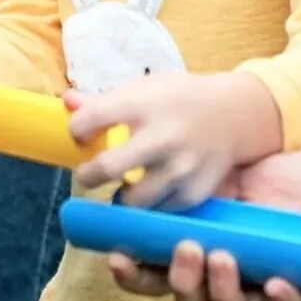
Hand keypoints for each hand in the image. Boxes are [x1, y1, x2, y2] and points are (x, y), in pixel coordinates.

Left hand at [66, 71, 281, 208]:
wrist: (235, 114)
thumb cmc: (180, 98)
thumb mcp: (145, 88)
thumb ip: (103, 100)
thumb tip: (65, 102)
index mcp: (144, 104)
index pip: (90, 119)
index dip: (77, 130)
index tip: (82, 135)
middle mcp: (163, 136)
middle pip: (107, 168)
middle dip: (87, 175)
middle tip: (88, 174)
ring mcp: (180, 168)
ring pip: (132, 200)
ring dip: (120, 197)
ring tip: (122, 186)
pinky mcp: (194, 193)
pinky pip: (158, 212)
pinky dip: (149, 206)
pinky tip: (150, 192)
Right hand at [110, 152, 300, 300]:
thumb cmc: (260, 170)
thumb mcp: (208, 168)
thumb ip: (161, 165)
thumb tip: (89, 125)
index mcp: (197, 256)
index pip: (157, 280)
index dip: (136, 277)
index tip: (119, 258)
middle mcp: (227, 280)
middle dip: (183, 285)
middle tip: (186, 249)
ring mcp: (264, 287)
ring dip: (223, 296)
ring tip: (222, 258)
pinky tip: (275, 283)